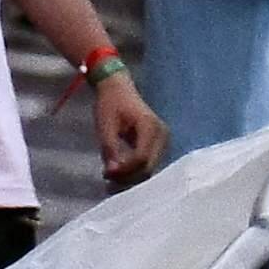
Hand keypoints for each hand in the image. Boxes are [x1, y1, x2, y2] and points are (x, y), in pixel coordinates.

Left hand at [91, 72, 166, 187]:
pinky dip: (134, 169)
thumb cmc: (110, 103)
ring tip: (111, 178)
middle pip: (148, 167)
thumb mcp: (106, 126)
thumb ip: (110, 149)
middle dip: (127, 177)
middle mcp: (162, 135)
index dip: (124, 170)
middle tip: (106, 180)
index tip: (105, 174)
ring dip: (131, 176)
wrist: (118, 88)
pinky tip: (119, 171)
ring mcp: (162, 140)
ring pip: (149, 168)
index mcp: (150, 127)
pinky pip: (148, 162)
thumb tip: (112, 172)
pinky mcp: (158, 144)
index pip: (141, 158)